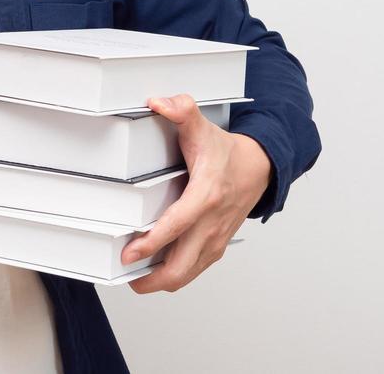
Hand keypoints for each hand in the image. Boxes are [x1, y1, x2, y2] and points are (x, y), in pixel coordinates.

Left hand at [121, 93, 271, 293]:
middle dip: (151, 278)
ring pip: (187, 274)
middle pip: (181, 267)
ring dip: (160, 281)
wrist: (259, 167)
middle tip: (125, 274)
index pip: (176, 226)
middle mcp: (212, 224)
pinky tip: (156, 268)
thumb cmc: (225, 151)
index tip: (129, 254)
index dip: (151, 243)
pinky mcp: (217, 246)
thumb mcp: (201, 126)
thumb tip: (158, 102)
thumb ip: (181, 110)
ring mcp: (216, 239)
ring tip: (134, 276)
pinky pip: (194, 269)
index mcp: (205, 195)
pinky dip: (174, 275)